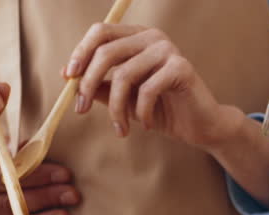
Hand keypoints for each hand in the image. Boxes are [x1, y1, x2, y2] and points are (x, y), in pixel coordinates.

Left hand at [63, 23, 268, 204]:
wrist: (200, 126)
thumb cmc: (162, 110)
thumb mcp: (125, 98)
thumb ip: (103, 87)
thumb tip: (71, 79)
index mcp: (137, 38)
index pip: (100, 32)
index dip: (80, 53)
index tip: (68, 78)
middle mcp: (152, 37)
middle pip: (106, 52)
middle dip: (88, 83)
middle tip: (81, 109)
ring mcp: (168, 50)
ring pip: (124, 76)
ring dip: (116, 109)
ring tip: (120, 128)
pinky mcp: (181, 68)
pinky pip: (147, 90)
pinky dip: (141, 113)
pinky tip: (145, 125)